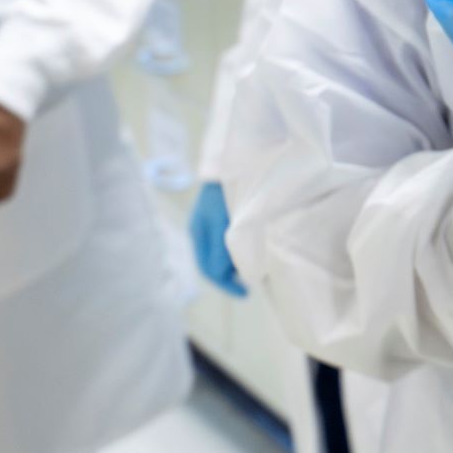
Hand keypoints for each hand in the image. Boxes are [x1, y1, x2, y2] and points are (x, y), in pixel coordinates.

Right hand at [189, 179, 245, 295]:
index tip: (246, 294)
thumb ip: (225, 248)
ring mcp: (208, 222)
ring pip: (218, 254)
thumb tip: (226, 274)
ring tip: (252, 270)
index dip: (227, 285)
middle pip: (212, 264)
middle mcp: (201, 230)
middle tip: (249, 287)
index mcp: (200, 233)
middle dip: (229, 278)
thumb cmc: (231, 189)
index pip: (210, 269)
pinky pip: (222, 243)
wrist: (233, 157)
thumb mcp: (227, 222)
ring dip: (232, 266)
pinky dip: (234, 253)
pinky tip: (249, 252)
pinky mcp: (218, 215)